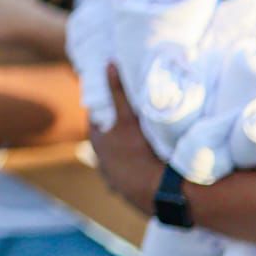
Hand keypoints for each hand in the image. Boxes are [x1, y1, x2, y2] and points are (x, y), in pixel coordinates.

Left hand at [89, 65, 158, 213]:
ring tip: (140, 143)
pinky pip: (128, 177)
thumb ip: (118, 91)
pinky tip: (146, 167)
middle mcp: (101, 162)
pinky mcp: (128, 192)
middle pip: (106, 140)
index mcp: (98, 143)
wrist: (159, 192)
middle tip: (130, 119)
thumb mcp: (128, 119)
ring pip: (116, 160)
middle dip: (116, 130)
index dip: (105, 109)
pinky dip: (135, 170)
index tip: (114, 100)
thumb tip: (109, 63)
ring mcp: (114, 179)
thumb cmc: (139, 152)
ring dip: (125, 152)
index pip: (96, 120)